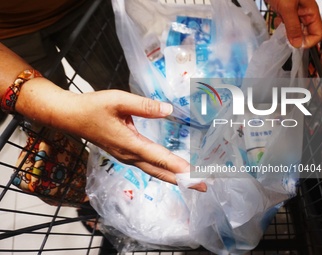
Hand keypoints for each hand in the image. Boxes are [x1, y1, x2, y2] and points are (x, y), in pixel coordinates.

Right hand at [44, 89, 206, 191]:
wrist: (70, 116)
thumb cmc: (92, 107)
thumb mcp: (118, 100)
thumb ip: (144, 106)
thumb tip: (169, 110)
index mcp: (130, 144)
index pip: (159, 158)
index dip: (179, 167)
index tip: (196, 176)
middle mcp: (129, 155)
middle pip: (159, 172)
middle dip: (182, 180)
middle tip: (203, 186)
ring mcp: (126, 157)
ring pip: (154, 171)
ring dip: (173, 178)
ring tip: (191, 181)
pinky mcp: (123, 154)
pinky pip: (147, 166)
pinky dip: (162, 171)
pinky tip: (169, 170)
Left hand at [266, 0, 321, 47]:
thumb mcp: (287, 8)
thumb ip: (293, 27)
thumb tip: (298, 45)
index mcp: (311, 11)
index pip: (318, 33)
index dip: (309, 42)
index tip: (296, 45)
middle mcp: (305, 13)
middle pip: (306, 33)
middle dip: (296, 38)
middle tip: (285, 39)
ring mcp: (295, 12)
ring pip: (295, 30)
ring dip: (288, 33)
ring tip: (281, 29)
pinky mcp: (285, 11)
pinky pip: (287, 24)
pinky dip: (282, 27)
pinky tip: (277, 22)